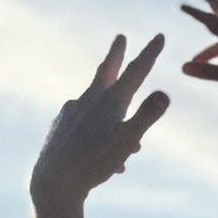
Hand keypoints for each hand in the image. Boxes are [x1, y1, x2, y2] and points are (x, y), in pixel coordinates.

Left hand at [30, 32, 169, 208]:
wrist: (52, 181)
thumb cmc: (93, 163)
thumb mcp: (125, 141)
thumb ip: (146, 116)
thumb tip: (165, 94)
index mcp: (110, 101)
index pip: (135, 72)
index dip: (149, 54)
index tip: (159, 36)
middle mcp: (89, 100)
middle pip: (106, 72)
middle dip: (116, 55)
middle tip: (121, 38)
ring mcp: (72, 112)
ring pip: (97, 107)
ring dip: (112, 114)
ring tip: (125, 138)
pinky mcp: (60, 128)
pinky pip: (84, 128)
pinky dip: (97, 136)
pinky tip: (99, 155)